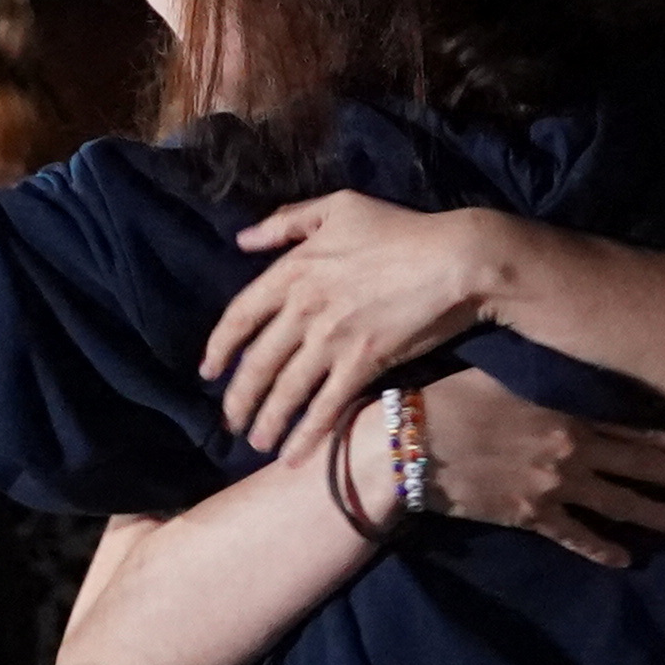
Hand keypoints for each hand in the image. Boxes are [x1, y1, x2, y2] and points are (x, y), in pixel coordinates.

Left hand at [209, 191, 518, 458]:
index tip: (208, 372)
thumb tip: (243, 239)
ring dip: (267, 422)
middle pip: (258, 362)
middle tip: (231, 422)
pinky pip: (325, 406)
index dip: (220, 348)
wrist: (456, 258)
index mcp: (293, 270)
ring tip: (257, 443)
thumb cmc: (401, 230)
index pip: (240, 315)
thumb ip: (287, 222)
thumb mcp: (339, 207)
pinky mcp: (363, 363)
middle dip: (240, 398)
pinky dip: (306, 435)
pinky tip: (293, 457)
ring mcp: (331, 339)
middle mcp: (304, 308)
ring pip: (286, 390)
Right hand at [423, 374, 664, 562]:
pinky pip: (574, 537)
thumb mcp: (504, 372)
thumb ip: (544, 374)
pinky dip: (601, 549)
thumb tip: (570, 361)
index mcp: (568, 416)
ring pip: (615, 506)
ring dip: (654, 515)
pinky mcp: (528, 518)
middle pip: (637, 470)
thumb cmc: (450, 398)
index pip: (633, 432)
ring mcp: (552, 490)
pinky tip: (626, 559)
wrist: (410, 446)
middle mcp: (570, 455)